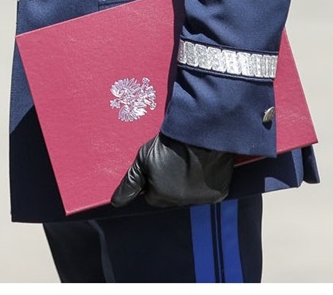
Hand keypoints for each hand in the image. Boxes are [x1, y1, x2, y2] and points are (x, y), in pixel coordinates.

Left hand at [111, 133, 233, 208]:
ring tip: (190, 163)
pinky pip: (208, 193)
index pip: (152, 196)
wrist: (200, 130)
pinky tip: (203, 167)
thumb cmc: (169, 143)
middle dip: (170, 184)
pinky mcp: (217, 194)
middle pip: (170, 198)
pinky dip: (205, 183)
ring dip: (188, 185)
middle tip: (175, 162)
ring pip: (189, 197)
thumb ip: (129, 183)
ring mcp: (200, 199)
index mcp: (160, 195)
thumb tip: (115, 203)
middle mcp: (180, 202)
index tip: (159, 166)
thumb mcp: (143, 159)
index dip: (153, 180)